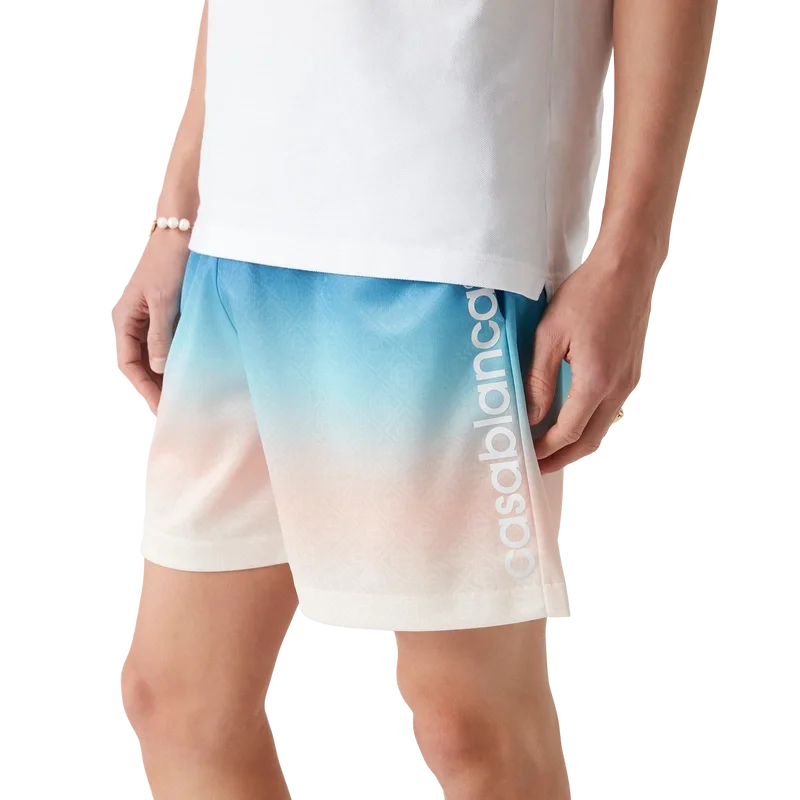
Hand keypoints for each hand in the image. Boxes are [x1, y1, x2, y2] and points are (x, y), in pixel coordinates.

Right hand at [110, 228, 189, 413]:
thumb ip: (161, 335)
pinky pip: (170, 344)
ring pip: (156, 357)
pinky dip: (178, 360)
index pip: (129, 364)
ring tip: (184, 398)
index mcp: (125, 319)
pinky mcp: (170, 314)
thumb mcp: (165, 301)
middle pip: (141, 364)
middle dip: (155, 387)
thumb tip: (160, 368)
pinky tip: (191, 373)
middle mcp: (136, 322)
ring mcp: (152, 319)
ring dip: (167, 376)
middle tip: (177, 410)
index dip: (144, 388)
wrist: (183, 232)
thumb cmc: (170, 262)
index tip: (162, 407)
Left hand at [526, 239, 660, 473]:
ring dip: (576, 443)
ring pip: (602, 427)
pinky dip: (589, 424)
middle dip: (562, 458)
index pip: (567, 431)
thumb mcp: (550, 335)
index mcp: (596, 380)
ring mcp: (629, 381)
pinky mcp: (631, 372)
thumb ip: (539, 379)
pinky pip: (609, 410)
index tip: (526, 455)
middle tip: (539, 469)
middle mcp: (618, 387)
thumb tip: (530, 414)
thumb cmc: (589, 293)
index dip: (545, 448)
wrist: (627, 267)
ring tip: (551, 450)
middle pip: (589, 439)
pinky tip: (572, 422)